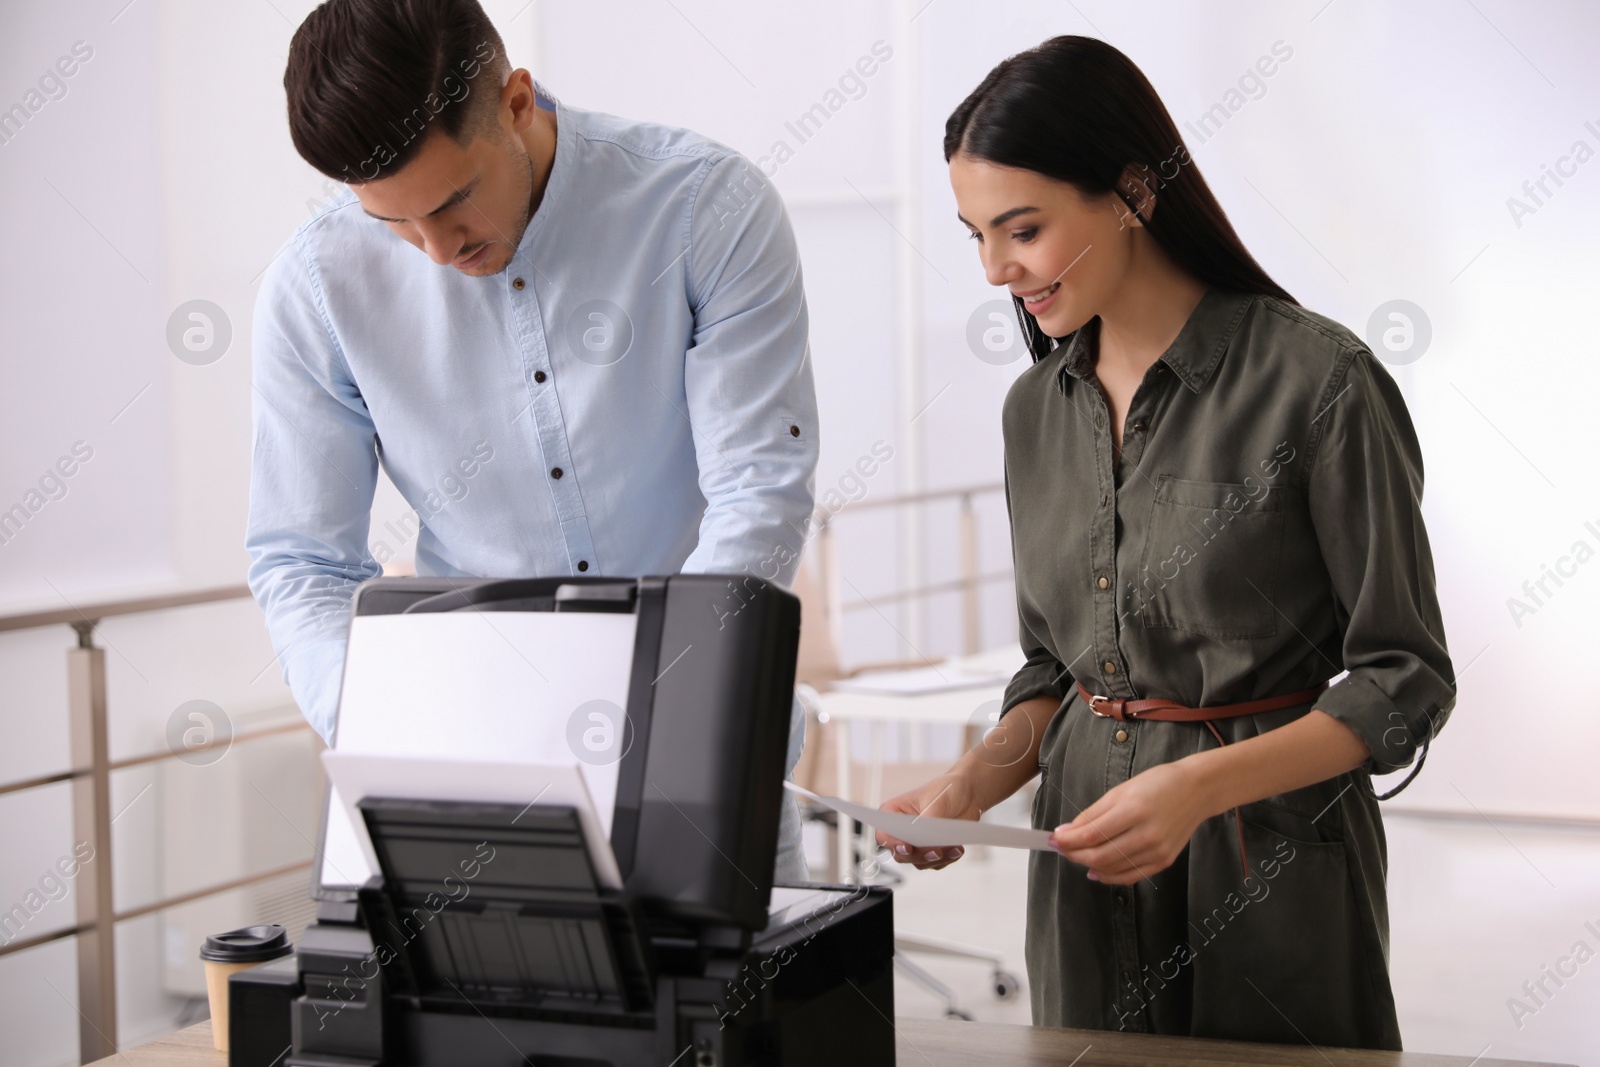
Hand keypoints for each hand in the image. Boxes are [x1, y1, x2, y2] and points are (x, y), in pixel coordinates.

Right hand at [876, 772, 980, 869]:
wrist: (968, 795)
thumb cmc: (947, 789)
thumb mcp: (936, 802)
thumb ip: (928, 823)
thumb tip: (926, 841)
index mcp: (894, 812)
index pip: (884, 834)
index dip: (893, 843)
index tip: (908, 847)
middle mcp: (902, 830)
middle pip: (900, 854)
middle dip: (920, 855)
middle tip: (937, 851)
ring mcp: (916, 842)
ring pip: (918, 862)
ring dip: (936, 859)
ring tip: (953, 847)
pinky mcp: (931, 850)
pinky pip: (934, 864)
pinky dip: (946, 859)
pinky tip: (956, 848)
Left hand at [1048, 760, 1209, 884]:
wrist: (1197, 790)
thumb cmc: (1157, 784)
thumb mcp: (1120, 790)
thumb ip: (1093, 813)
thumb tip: (1067, 831)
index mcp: (1133, 810)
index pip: (1091, 835)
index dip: (1068, 840)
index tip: (1052, 839)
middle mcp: (1147, 834)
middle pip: (1100, 856)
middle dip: (1074, 854)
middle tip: (1060, 848)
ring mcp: (1158, 851)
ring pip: (1113, 869)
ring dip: (1088, 865)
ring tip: (1074, 856)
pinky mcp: (1164, 861)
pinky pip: (1131, 876)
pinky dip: (1109, 877)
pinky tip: (1095, 871)